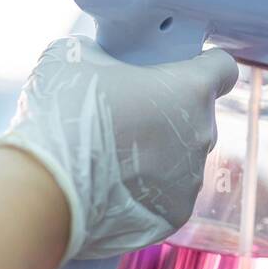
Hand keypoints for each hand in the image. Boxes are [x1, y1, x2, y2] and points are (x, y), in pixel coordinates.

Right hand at [0, 35, 238, 262]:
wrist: (44, 187)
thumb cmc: (64, 114)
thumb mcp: (74, 57)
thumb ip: (105, 54)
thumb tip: (102, 59)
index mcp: (190, 90)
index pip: (223, 68)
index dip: (203, 66)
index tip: (181, 69)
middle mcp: (201, 135)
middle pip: (197, 116)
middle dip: (169, 113)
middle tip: (127, 115)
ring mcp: (191, 179)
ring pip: (182, 158)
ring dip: (157, 154)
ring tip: (111, 158)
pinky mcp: (174, 215)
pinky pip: (166, 195)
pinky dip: (145, 191)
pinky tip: (111, 188)